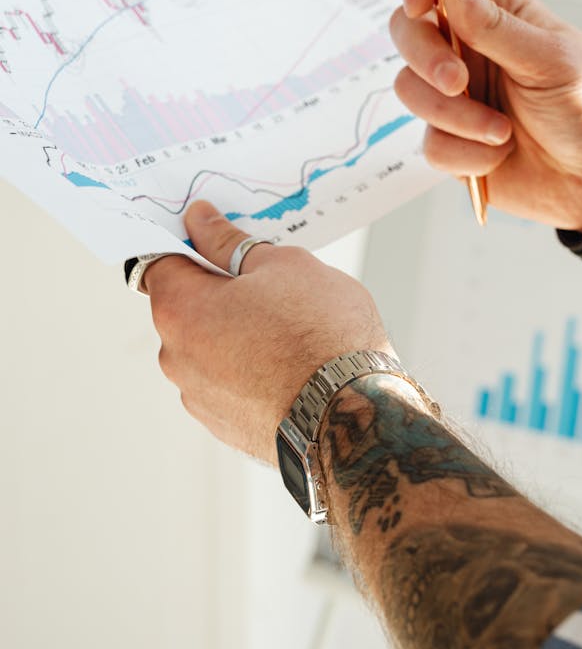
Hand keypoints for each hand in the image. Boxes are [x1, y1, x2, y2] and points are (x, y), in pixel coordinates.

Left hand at [143, 201, 389, 463]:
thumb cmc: (321, 335)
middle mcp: (176, 357)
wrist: (355, 416)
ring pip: (209, 347)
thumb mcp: (283, 265)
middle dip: (219, 291)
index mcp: (180, 309)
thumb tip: (200, 221)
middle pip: (186, 307)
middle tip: (269, 283)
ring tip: (290, 330)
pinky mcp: (225, 427)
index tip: (214, 234)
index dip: (187, 242)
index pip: (159, 260)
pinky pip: (229, 383)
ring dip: (235, 333)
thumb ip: (229, 242)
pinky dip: (249, 370)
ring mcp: (199, 398)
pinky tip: (290, 365)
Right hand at [391, 0, 581, 231]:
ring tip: (501, 132)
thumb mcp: (549, 59)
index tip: (419, 5)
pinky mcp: (452, 141)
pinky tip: (500, 155)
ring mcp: (455, 96)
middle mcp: (467, 48)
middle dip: (425, 58)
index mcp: (495, 12)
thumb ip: (493, 24)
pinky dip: (466, 153)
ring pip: (410, 90)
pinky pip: (431, 143)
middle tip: (457, 83)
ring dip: (454, 115)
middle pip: (408, 30)